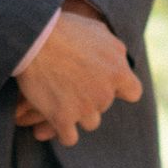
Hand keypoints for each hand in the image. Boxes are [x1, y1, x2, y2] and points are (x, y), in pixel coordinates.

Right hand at [13, 0, 141, 146]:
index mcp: (118, 70)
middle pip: (104, 106)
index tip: (106, 84)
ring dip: (78, 114)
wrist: (33, 39)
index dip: (120, 90)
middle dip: (91, 97)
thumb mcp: (98, 31)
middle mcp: (105, 93)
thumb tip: (120, 59)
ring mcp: (84, 109)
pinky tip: (56, 120)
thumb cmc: (64, 30)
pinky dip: (63, 132)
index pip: (133, 93)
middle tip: (71, 82)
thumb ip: (114, 49)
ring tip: (61, 99)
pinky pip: (70, 138)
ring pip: (90, 123)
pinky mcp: (63, 119)